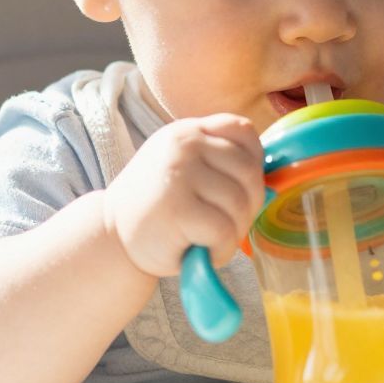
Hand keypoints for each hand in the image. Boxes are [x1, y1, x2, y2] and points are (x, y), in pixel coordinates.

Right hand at [103, 114, 264, 276]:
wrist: (111, 238)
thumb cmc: (157, 211)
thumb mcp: (183, 170)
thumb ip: (218, 165)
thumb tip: (272, 184)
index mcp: (187, 130)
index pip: (242, 131)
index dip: (254, 162)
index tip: (241, 188)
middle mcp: (184, 143)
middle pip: (249, 172)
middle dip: (248, 207)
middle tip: (225, 227)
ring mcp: (179, 173)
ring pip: (240, 204)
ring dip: (234, 233)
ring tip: (208, 241)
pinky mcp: (177, 208)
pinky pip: (225, 230)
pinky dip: (221, 250)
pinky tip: (202, 252)